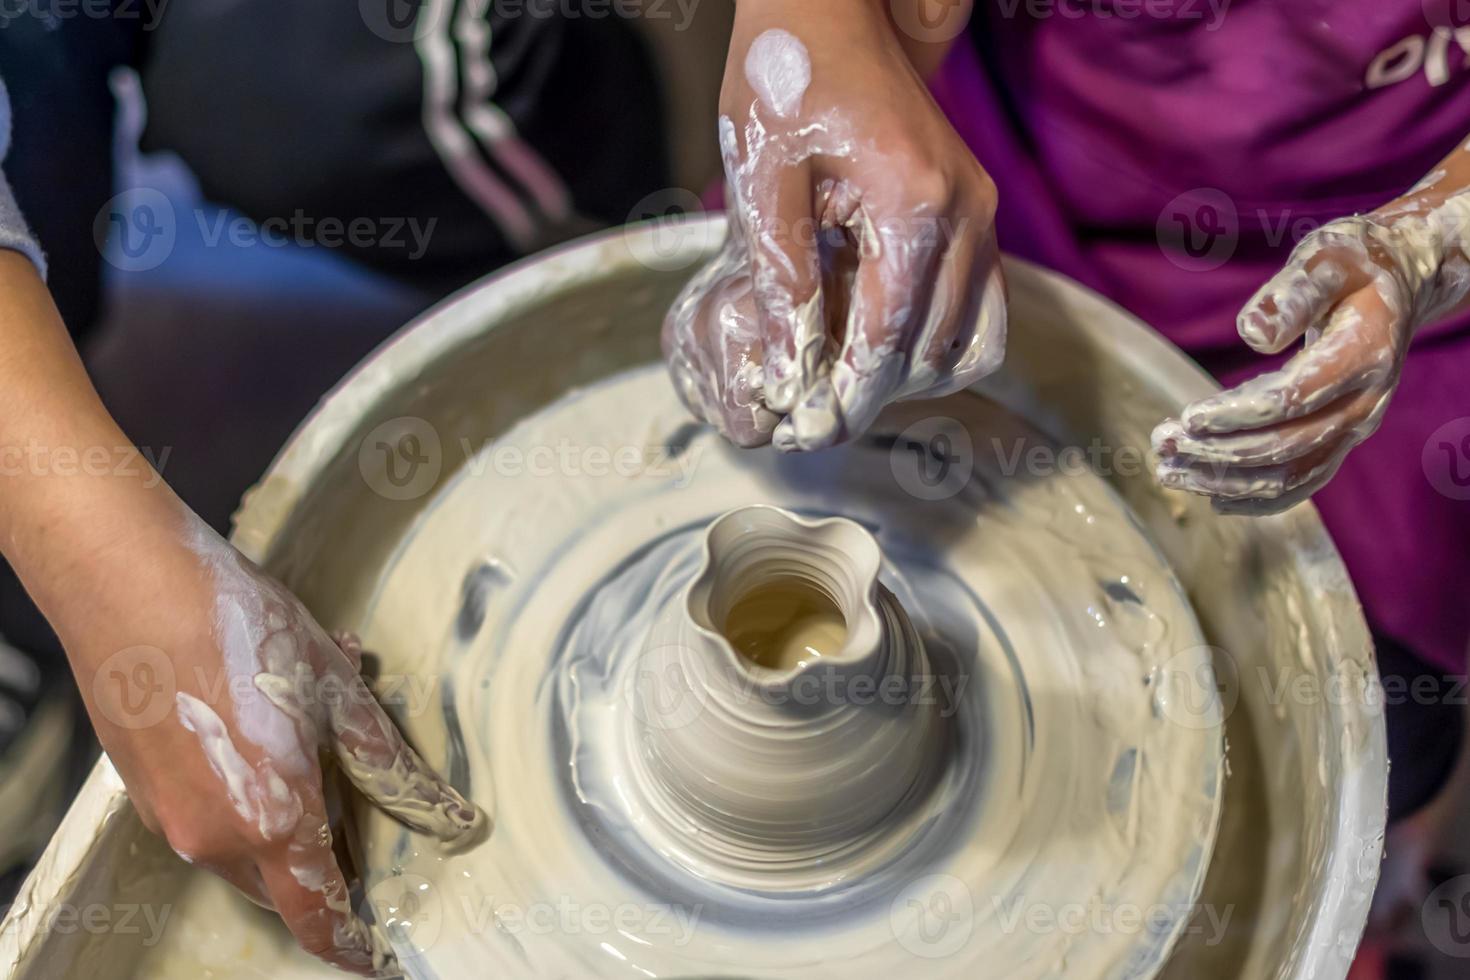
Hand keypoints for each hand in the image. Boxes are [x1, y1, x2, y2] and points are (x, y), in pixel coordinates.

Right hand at [0, 246, 481, 974]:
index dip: (352, 943)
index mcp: (270, 821)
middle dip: (325, 866)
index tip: (378, 955)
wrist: (130, 581)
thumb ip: (391, 767)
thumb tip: (450, 817)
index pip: (318, 915)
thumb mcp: (340, 694)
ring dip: (286, 818)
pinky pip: (209, 815)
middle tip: (360, 814)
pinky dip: (247, 793)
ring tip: (315, 736)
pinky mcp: (144, 787)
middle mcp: (212, 836)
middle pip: (283, 885)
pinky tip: (267, 721)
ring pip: (245, 848)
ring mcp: (169, 814)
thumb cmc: (241, 630)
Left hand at [664, 0, 1004, 450]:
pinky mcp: (978, 213)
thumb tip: (786, 370)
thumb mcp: (765, 176)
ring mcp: (983, 213)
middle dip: (874, 397)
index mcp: (917, 202)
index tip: (806, 431)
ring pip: (970, 342)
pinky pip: (982, 308)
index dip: (847, 395)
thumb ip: (780, 277)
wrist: (835, 8)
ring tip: (843, 391)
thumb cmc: (789, 76)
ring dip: (910, 380)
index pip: (890, 337)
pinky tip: (882, 353)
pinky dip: (938, 346)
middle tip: (813, 423)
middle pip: (934, 351)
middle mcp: (968, 213)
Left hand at [1153, 175, 1469, 514]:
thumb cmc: (1355, 264)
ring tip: (1168, 470)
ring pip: (1289, 475)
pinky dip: (1256, 496)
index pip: (1292, 399)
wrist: (1397, 282)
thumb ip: (1293, 292)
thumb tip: (1252, 335)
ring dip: (1224, 479)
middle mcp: (1365, 404)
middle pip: (1284, 447)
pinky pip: (1302, 482)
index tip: (1187, 417)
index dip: (1237, 414)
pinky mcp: (1341, 439)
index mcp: (1364, 356)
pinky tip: (1212, 495)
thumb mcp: (1328, 258)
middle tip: (1161, 442)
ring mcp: (1355, 428)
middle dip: (1216, 452)